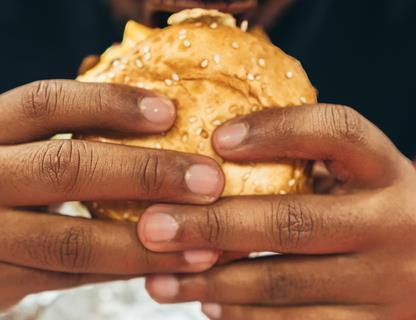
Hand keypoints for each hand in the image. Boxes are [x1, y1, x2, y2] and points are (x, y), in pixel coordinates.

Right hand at [0, 80, 223, 311]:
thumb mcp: (13, 142)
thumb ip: (69, 131)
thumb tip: (163, 123)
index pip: (47, 103)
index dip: (111, 104)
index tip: (170, 112)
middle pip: (66, 168)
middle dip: (146, 174)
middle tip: (209, 180)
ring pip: (74, 241)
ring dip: (146, 243)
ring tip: (203, 241)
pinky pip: (73, 278)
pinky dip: (125, 271)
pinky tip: (167, 264)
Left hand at [137, 104, 415, 318]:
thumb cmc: (374, 212)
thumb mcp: (358, 179)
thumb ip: (309, 164)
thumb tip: (215, 155)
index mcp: (388, 172)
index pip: (336, 132)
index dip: (275, 130)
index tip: (215, 139)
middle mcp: (396, 224)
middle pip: (289, 222)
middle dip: (210, 226)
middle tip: (151, 227)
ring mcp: (390, 284)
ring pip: (282, 284)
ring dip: (211, 283)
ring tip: (158, 279)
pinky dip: (243, 316)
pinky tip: (207, 304)